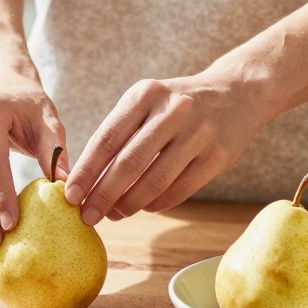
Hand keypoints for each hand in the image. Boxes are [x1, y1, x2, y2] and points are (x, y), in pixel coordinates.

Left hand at [64, 72, 268, 224]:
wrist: (237, 92)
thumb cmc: (177, 105)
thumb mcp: (147, 102)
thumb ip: (119, 134)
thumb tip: (86, 180)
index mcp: (145, 94)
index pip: (106, 139)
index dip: (86, 172)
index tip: (70, 196)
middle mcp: (172, 110)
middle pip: (128, 163)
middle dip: (102, 195)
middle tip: (86, 216)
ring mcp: (199, 133)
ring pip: (154, 181)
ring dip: (129, 204)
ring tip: (113, 215)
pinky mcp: (218, 155)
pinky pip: (180, 189)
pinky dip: (157, 204)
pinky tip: (145, 207)